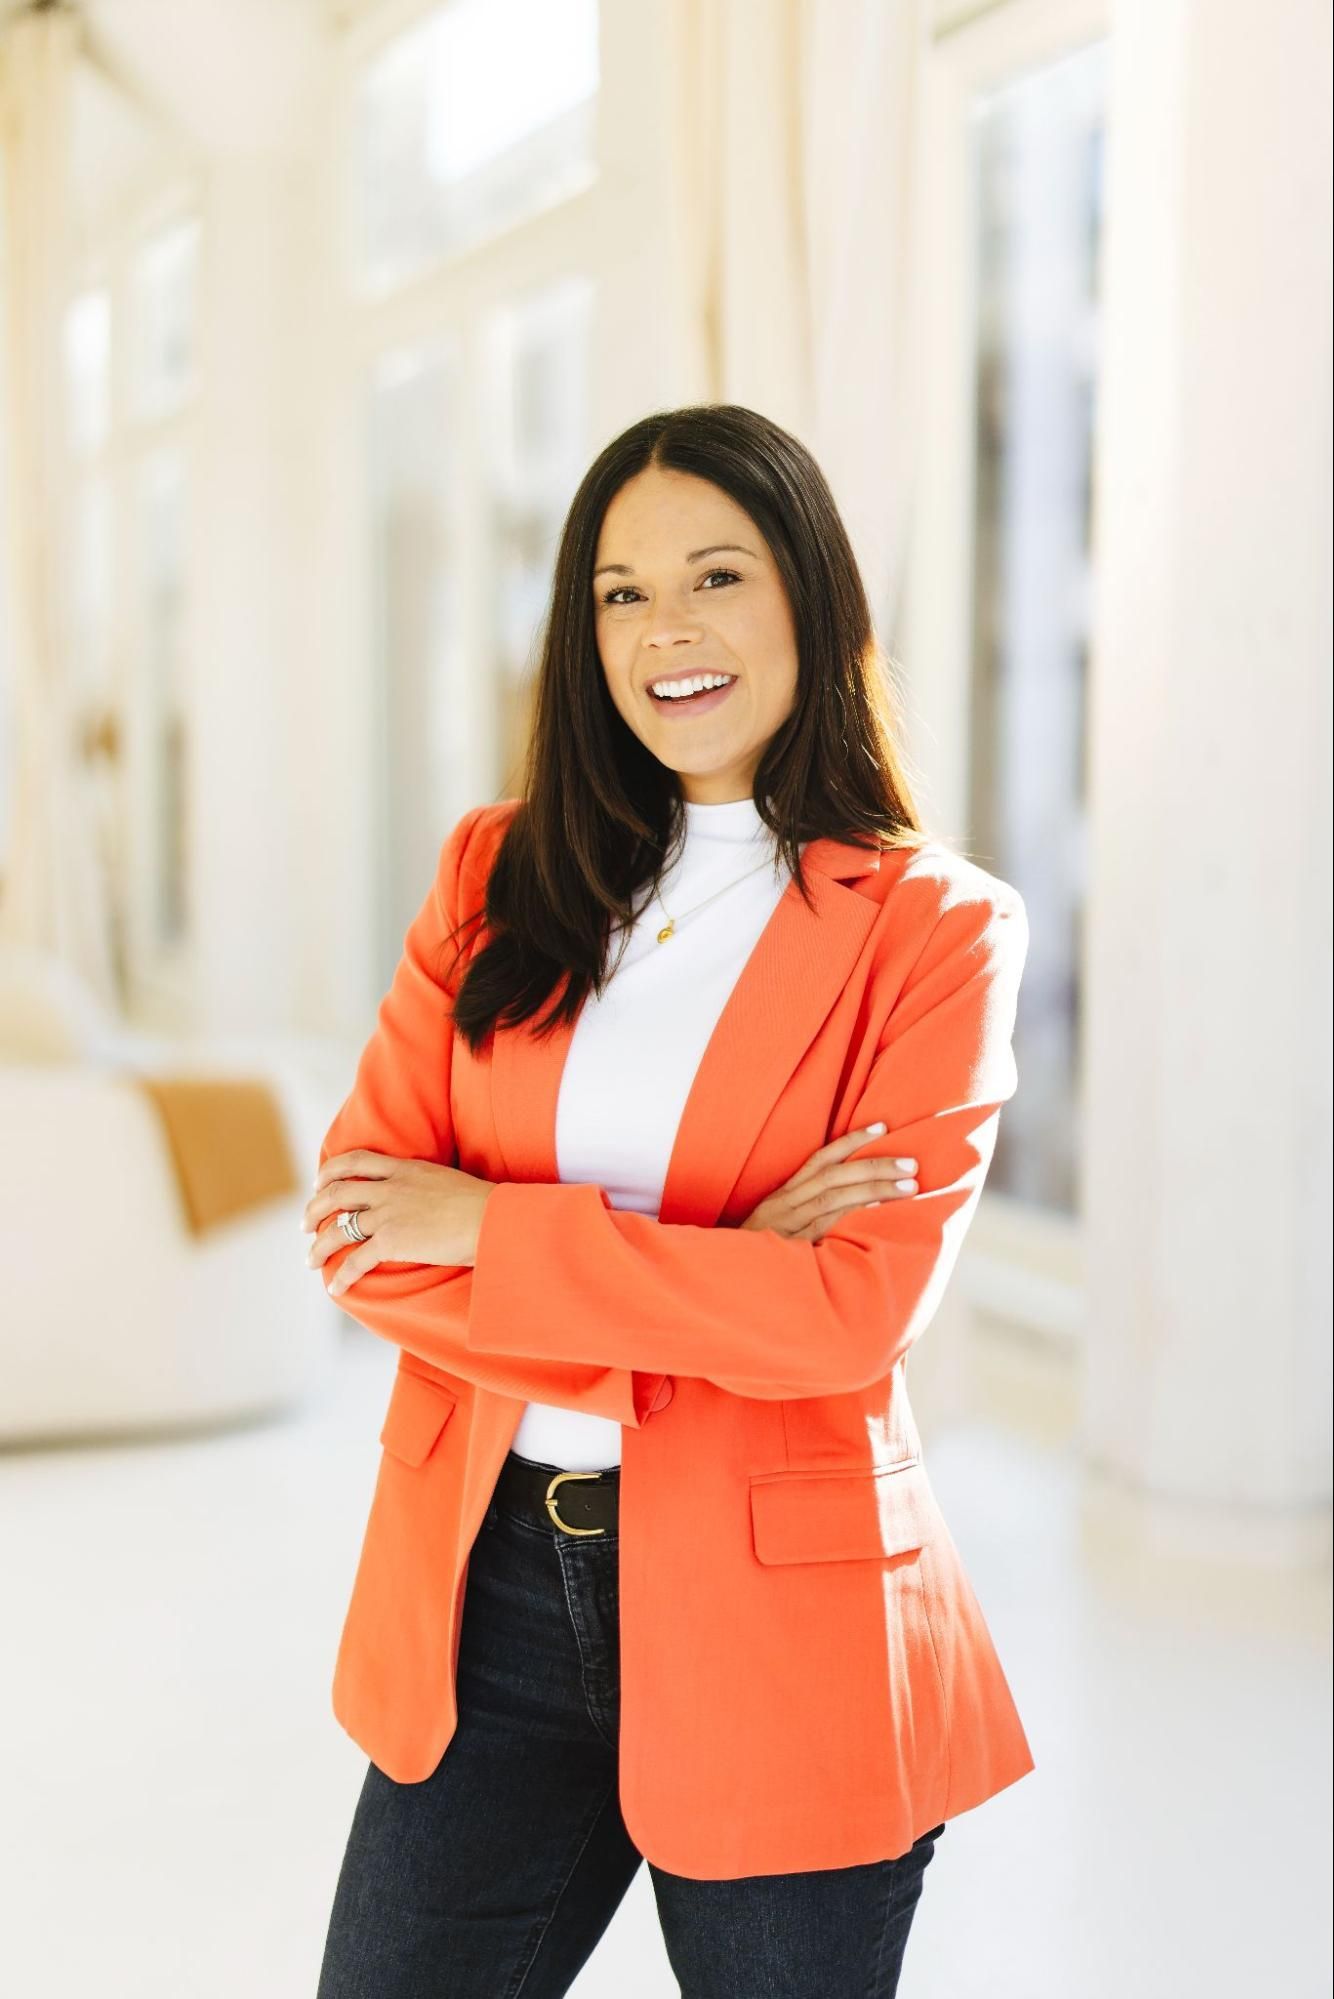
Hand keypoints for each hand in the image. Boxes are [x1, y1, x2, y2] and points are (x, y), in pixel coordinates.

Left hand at [302, 1150, 496, 1297]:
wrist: (494, 1219)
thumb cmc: (482, 1205)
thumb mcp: (447, 1181)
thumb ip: (424, 1186)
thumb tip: (421, 1200)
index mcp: (405, 1168)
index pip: (356, 1160)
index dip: (331, 1171)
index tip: (319, 1182)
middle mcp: (391, 1188)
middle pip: (336, 1192)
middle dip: (314, 1209)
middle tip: (306, 1224)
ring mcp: (390, 1213)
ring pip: (339, 1227)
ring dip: (319, 1246)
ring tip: (310, 1260)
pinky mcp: (393, 1241)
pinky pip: (356, 1260)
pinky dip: (342, 1276)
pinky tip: (335, 1288)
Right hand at [738, 1123, 917, 1241]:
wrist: (731, 1275)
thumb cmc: (760, 1250)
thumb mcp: (781, 1224)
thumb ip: (809, 1211)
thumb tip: (854, 1202)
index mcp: (785, 1194)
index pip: (820, 1158)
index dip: (850, 1140)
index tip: (882, 1126)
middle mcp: (786, 1203)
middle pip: (834, 1175)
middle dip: (874, 1165)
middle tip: (911, 1164)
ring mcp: (789, 1224)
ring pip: (834, 1198)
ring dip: (874, 1190)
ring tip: (909, 1187)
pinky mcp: (793, 1246)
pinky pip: (826, 1226)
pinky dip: (851, 1216)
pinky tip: (878, 1212)